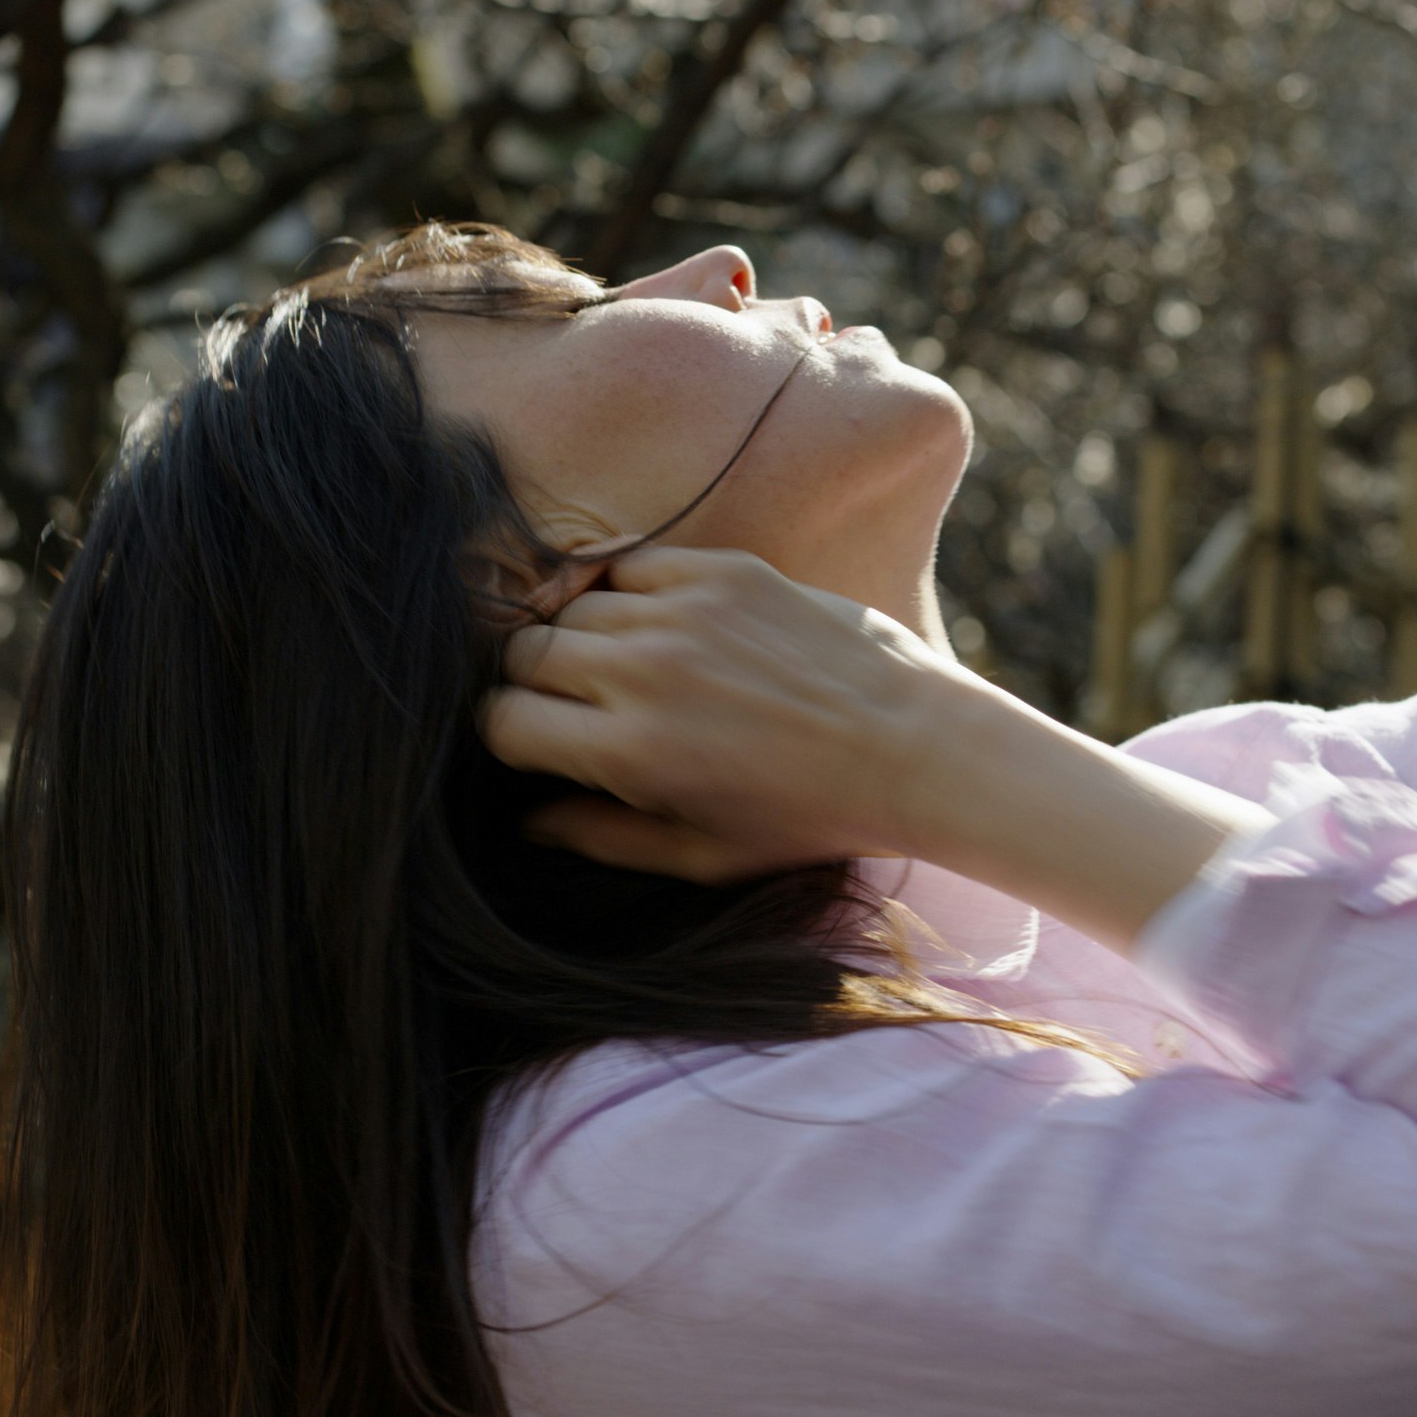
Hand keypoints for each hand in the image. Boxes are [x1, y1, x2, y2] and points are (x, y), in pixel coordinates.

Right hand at [481, 547, 963, 882]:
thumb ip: (602, 836)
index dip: (509, 737)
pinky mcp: (723, 569)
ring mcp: (683, 610)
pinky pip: (627, 562)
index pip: (502, 720)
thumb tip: (525, 821)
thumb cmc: (808, 816)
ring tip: (618, 668)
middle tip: (574, 707)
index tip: (539, 746)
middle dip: (532, 684)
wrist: (914, 748)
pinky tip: (648, 621)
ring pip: (568, 605)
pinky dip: (621, 589)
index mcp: (631, 751)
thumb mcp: (703, 854)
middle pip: (521, 652)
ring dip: (577, 636)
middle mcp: (644, 671)